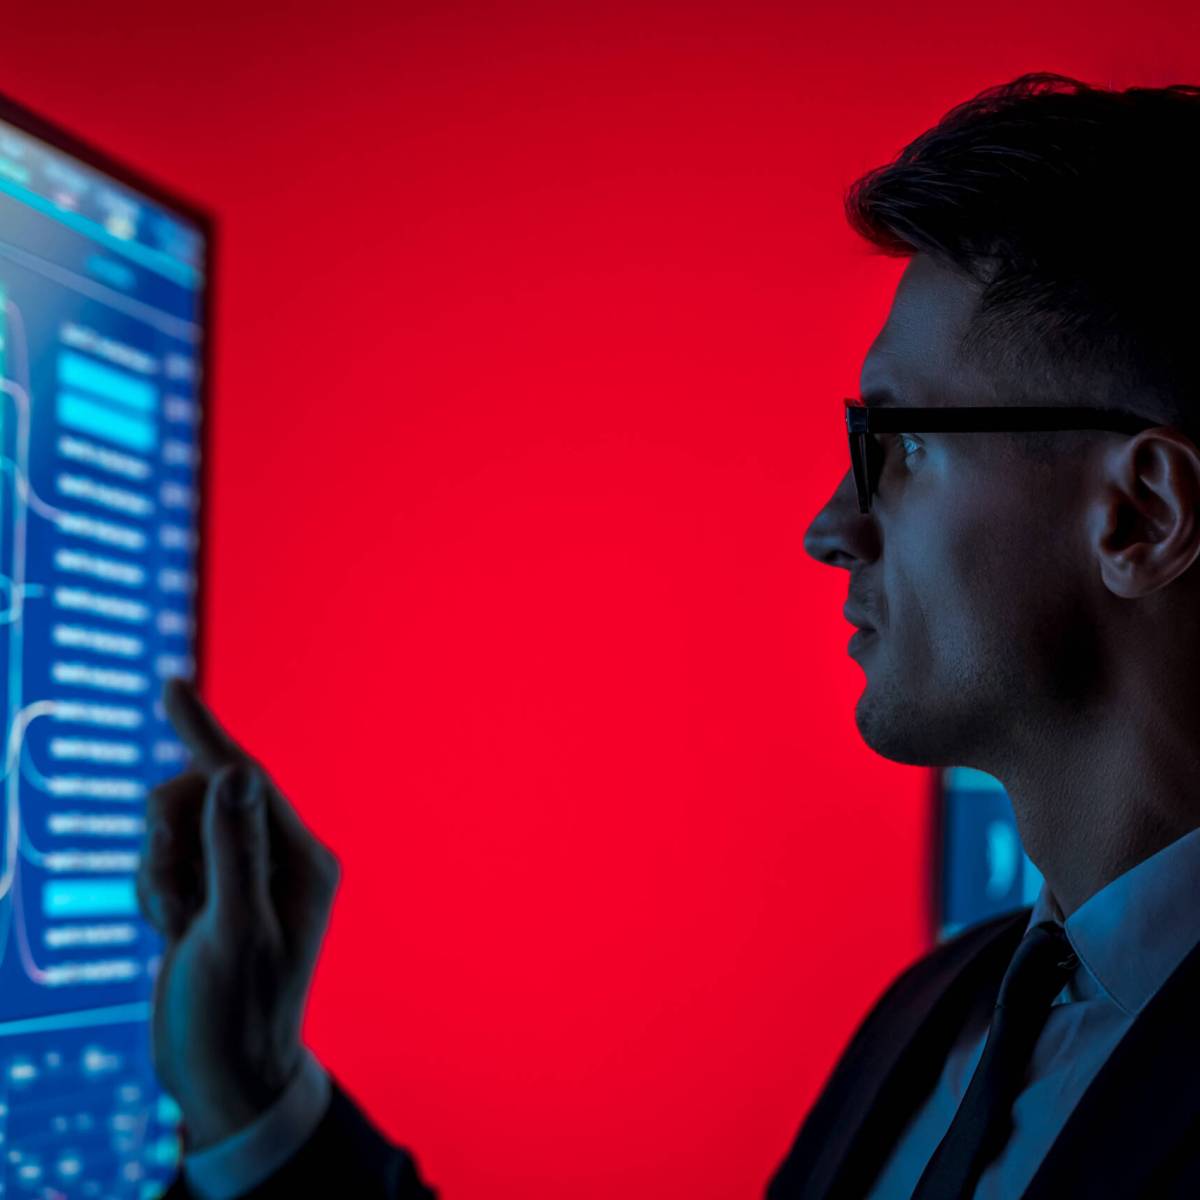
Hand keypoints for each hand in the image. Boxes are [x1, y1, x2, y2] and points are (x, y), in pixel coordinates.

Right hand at [136, 676, 340, 1149]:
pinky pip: (167, 862)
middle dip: (169, 839)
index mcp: (303, 860)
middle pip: (201, 799)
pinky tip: (171, 933)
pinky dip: (155, 892)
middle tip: (174, 898)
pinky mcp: (215, 893)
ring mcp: (244, 875)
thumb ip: (232, 849)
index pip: (247, 780)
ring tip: (179, 927)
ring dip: (159, 874)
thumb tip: (239, 772)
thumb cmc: (235, 1015)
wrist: (224, 1077)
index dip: (204, 735)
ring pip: (176, 830)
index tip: (170, 685)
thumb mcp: (231, 933)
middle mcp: (279, 858)